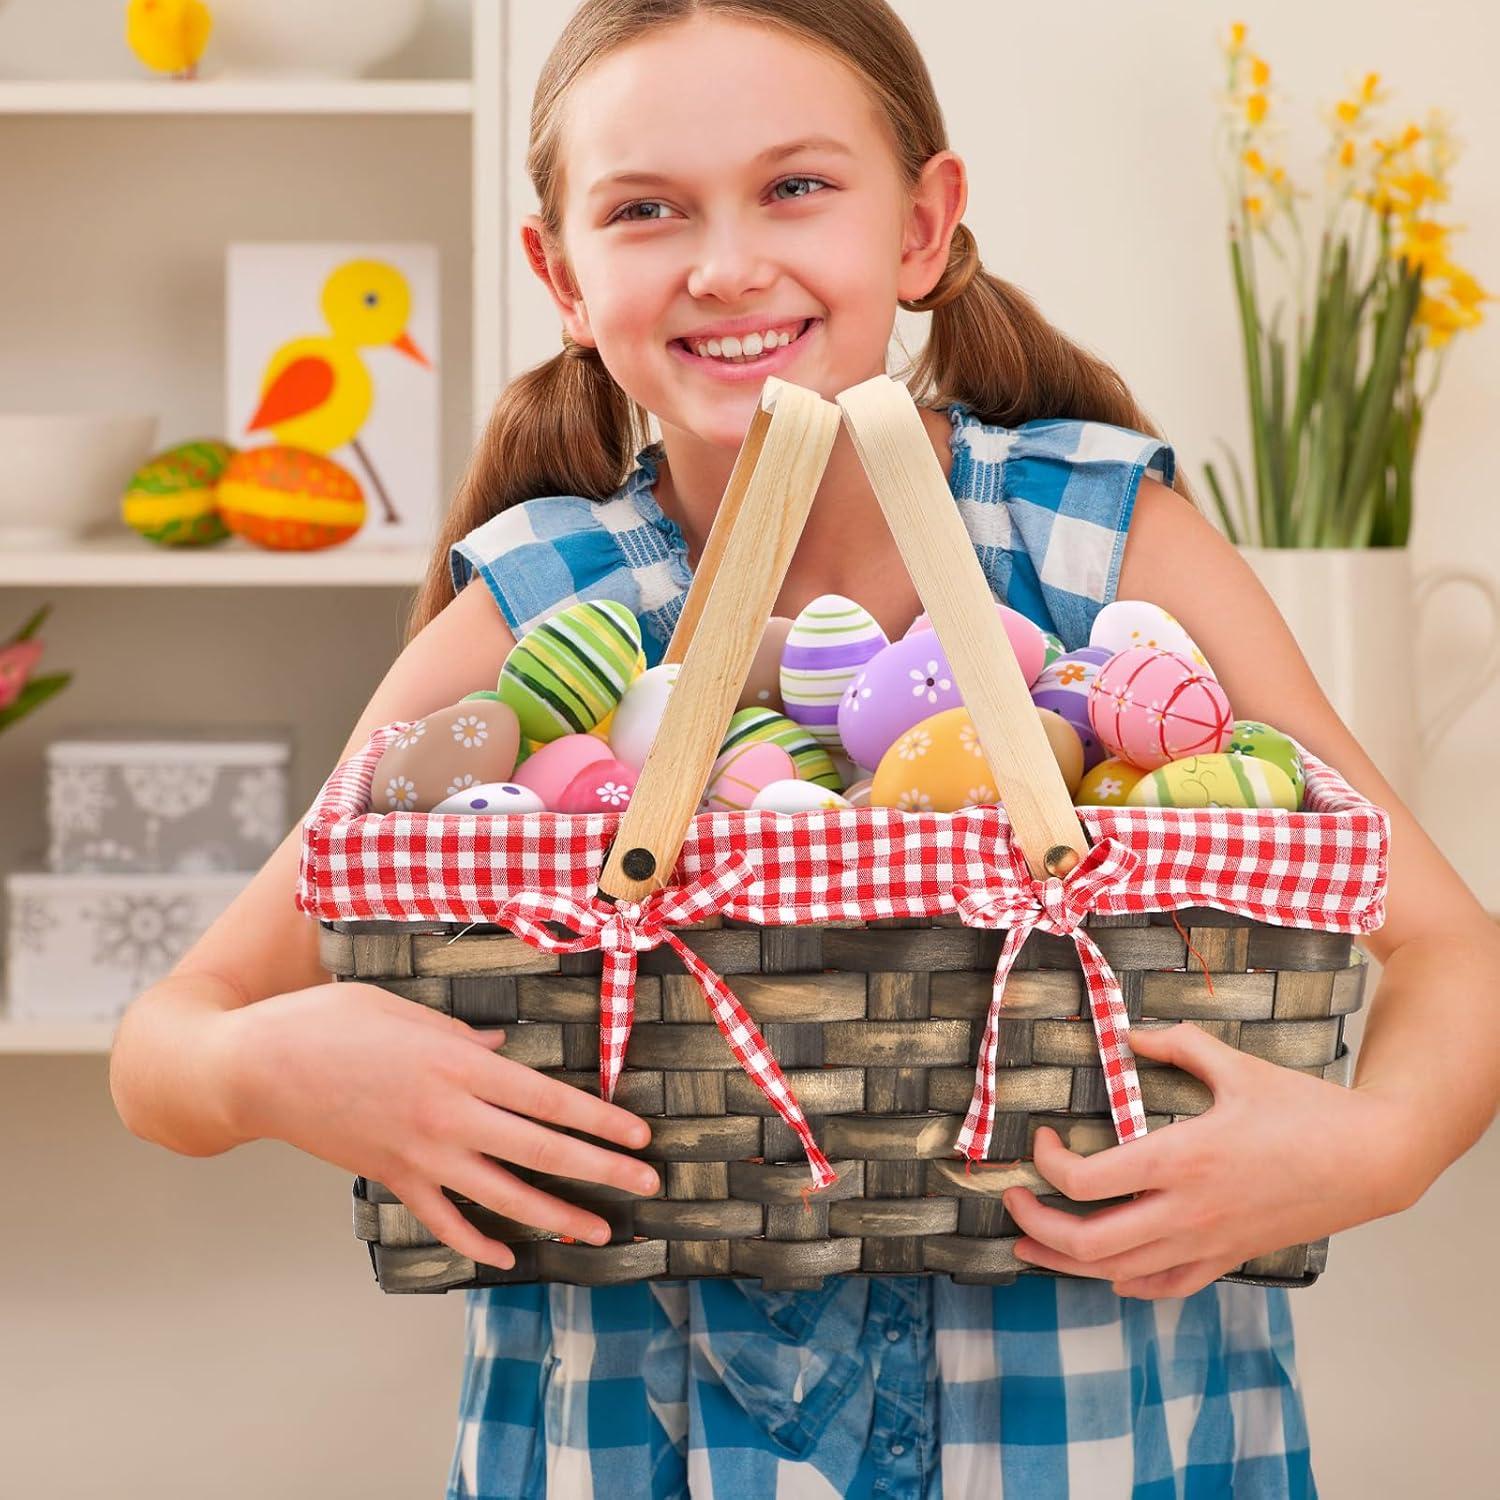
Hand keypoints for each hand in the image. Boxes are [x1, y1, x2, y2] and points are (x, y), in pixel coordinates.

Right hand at [219, 981, 659, 1269]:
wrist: (251, 1068)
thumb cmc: (326, 1021)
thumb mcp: (403, 1007)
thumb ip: (462, 1036)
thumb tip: (506, 1050)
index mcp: (457, 1065)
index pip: (548, 1098)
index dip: (600, 1120)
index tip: (639, 1134)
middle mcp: (447, 1115)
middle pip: (540, 1151)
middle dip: (601, 1170)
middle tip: (647, 1184)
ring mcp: (419, 1154)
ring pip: (502, 1195)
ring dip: (556, 1214)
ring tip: (599, 1230)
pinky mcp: (390, 1178)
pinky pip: (443, 1220)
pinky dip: (477, 1242)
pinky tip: (508, 1257)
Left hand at [1003, 1020, 1422, 1299]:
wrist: (1369, 1160)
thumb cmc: (1303, 1109)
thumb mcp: (1235, 1064)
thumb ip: (1176, 1043)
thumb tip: (1128, 1032)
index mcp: (1180, 1159)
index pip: (1087, 1181)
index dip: (1046, 1164)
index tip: (1038, 1140)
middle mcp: (1186, 1211)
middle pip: (1088, 1242)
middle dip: (1036, 1227)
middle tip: (1011, 1202)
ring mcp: (1207, 1242)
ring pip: (1118, 1273)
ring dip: (1066, 1263)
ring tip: (1030, 1246)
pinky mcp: (1228, 1258)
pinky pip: (1166, 1287)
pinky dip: (1126, 1284)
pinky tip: (1106, 1275)